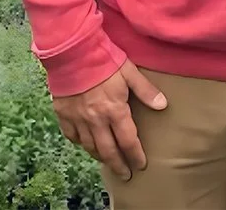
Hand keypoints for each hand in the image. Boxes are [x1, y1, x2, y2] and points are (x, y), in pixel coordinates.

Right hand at [53, 59, 167, 179]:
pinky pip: (72, 136)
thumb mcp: (130, 72)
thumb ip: (146, 91)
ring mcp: (78, 119)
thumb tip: (162, 105)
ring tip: (108, 161)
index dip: (135, 155)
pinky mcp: (63, 114)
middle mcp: (95, 120)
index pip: (128, 140)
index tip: (141, 165)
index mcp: (114, 110)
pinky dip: (80, 143)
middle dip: (118, 165)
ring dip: (100, 156)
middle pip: (108, 150)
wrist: (72, 52)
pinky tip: (85, 144)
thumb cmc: (104, 59)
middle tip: (125, 174)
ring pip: (89, 146)